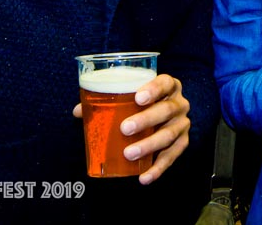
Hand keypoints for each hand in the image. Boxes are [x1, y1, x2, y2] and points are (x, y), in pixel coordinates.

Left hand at [72, 73, 190, 183]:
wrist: (166, 116)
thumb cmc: (143, 104)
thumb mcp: (130, 97)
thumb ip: (106, 101)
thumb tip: (79, 111)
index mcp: (168, 86)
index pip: (165, 83)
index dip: (154, 89)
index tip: (137, 98)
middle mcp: (180, 104)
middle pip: (166, 110)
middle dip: (146, 119)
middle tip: (125, 129)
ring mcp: (182, 124)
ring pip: (169, 135)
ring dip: (149, 145)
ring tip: (129, 153)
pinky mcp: (183, 143)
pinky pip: (172, 157)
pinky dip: (158, 169)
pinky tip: (144, 177)